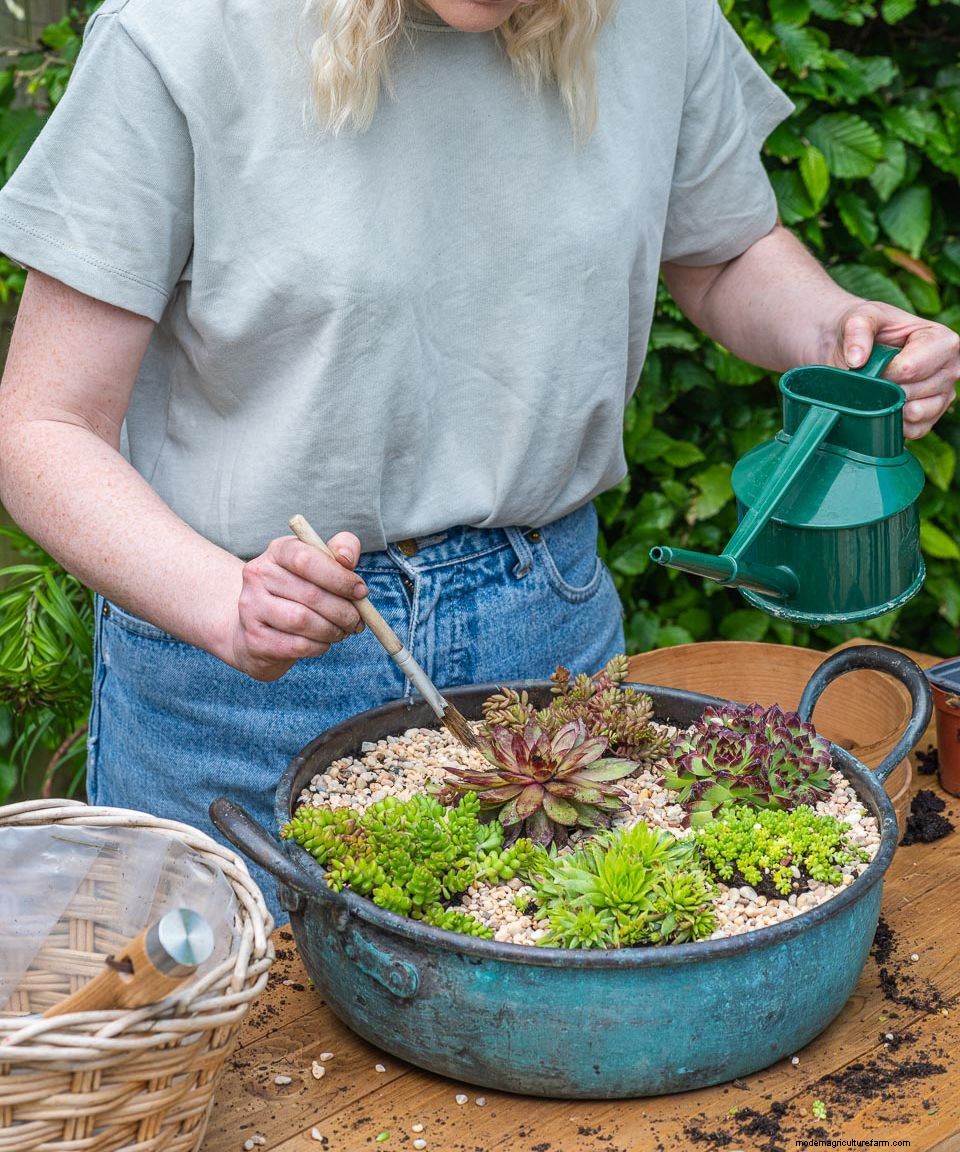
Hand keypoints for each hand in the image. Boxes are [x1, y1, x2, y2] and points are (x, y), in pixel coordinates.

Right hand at [230, 532, 365, 680]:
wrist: (259, 626)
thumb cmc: (299, 591)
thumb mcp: (319, 564)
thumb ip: (340, 550)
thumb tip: (347, 557)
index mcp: (278, 551)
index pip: (306, 559)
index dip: (339, 577)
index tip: (361, 592)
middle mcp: (259, 575)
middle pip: (310, 594)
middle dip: (343, 611)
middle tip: (357, 620)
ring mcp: (252, 607)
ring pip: (302, 621)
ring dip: (332, 630)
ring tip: (342, 631)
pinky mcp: (255, 639)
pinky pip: (296, 645)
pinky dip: (319, 646)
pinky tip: (323, 642)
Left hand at [831, 300, 959, 438]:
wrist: (854, 347)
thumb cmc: (865, 329)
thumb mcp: (860, 317)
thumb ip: (858, 330)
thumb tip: (856, 360)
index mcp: (941, 340)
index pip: (912, 368)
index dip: (883, 373)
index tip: (868, 367)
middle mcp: (950, 368)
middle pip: (913, 393)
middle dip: (884, 391)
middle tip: (869, 380)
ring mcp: (943, 394)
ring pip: (917, 414)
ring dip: (889, 408)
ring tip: (876, 392)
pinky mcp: (931, 415)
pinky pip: (916, 430)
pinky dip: (895, 426)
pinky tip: (883, 410)